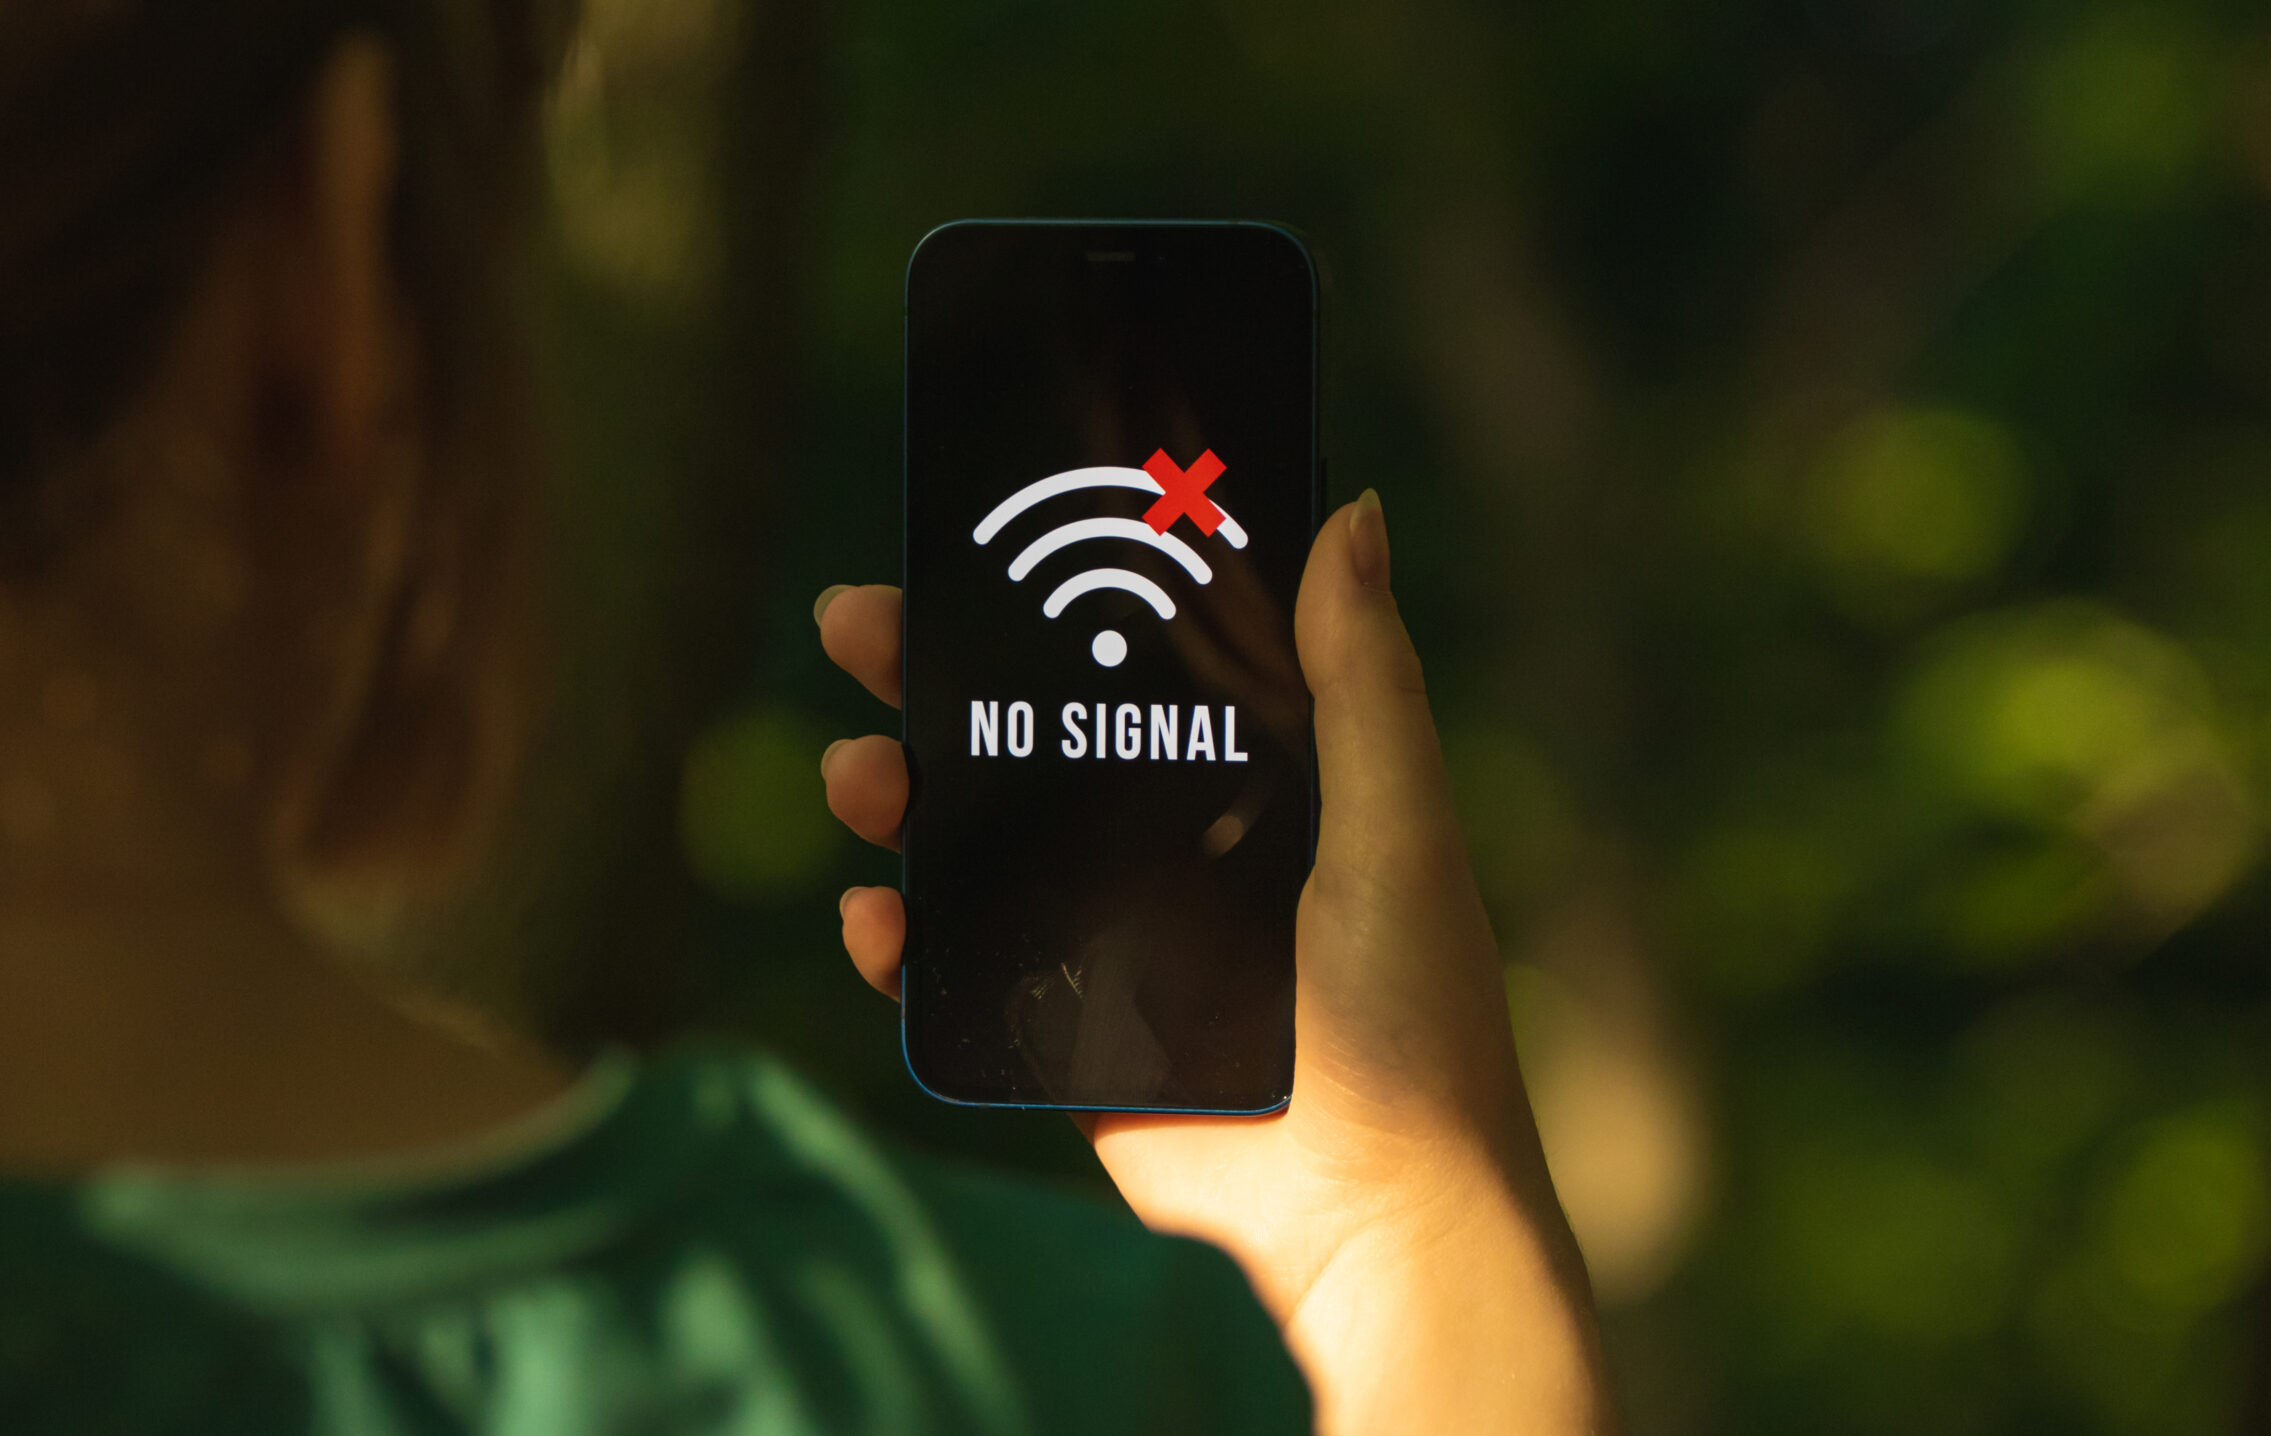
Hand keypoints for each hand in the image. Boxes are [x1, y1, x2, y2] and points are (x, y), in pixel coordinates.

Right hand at [817, 495, 1614, 1434]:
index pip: (1125, 655)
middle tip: (857, 624)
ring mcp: (1098, 930)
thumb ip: (1364, 680)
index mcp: (1243, 774)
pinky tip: (875, 914)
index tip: (978, 530)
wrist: (1373, 1208)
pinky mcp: (1056, 1024)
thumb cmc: (1413, 1016)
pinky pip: (952, 964)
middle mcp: (1160, 838)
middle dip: (928, 672)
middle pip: (1020, 729)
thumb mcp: (1399, 826)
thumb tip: (1351, 510)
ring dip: (894, 790)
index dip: (1048, 591)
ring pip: (966, 836)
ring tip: (860, 776)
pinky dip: (896, 936)